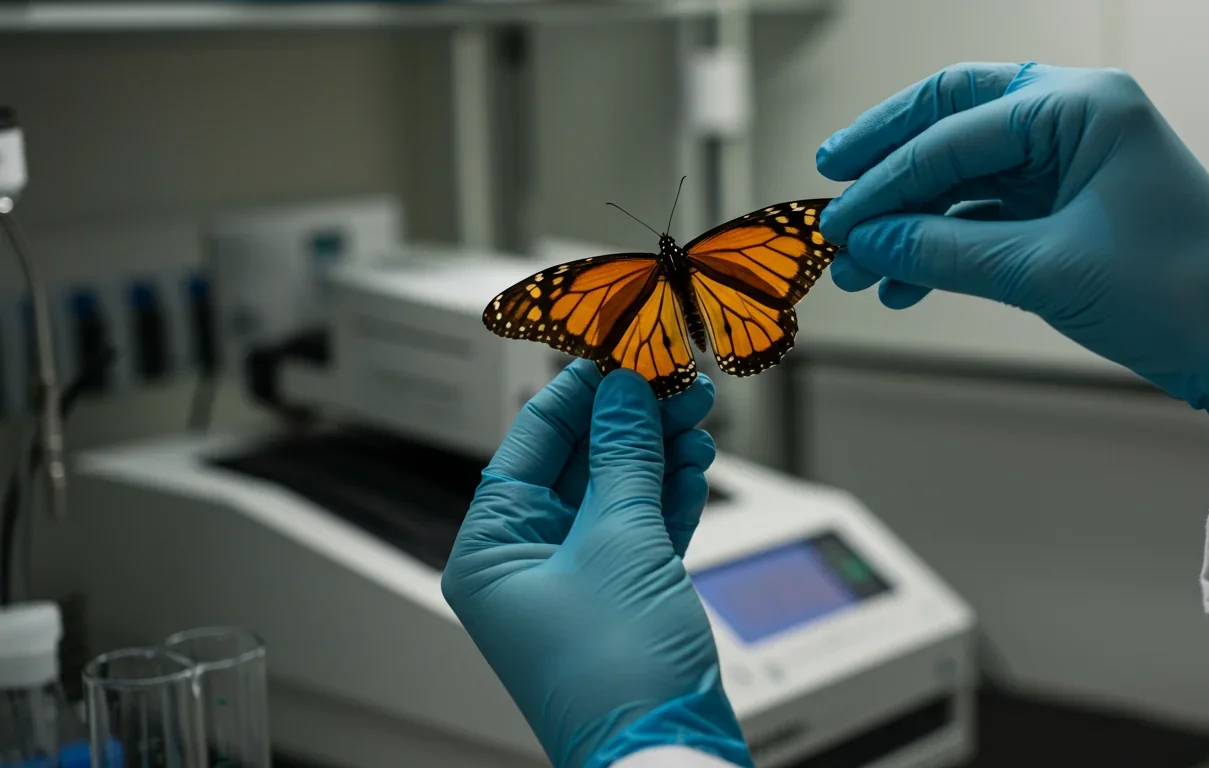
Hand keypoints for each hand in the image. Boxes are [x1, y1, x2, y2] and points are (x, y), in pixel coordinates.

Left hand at [442, 359, 750, 767]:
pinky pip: (643, 526)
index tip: (622, 346)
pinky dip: (673, 494)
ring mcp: (576, 580)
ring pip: (618, 490)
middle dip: (634, 417)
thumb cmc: (616, 676)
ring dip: (660, 451)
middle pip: (580, 460)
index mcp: (491, 548)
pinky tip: (698, 464)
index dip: (582, 387)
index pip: (533, 439)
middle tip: (676, 377)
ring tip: (698, 414)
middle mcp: (525, 561)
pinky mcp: (622, 597)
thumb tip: (625, 389)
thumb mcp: (620, 541)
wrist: (666, 756)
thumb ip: (624, 455)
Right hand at [817, 63, 1208, 478]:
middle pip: (953, 126)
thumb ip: (944, 251)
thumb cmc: (1183, 292)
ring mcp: (1073, 164)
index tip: (839, 221)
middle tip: (833, 199)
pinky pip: (987, 216)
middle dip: (888, 167)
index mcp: (1084, 107)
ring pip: (965, 177)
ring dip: (911, 221)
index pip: (955, 131)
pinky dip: (944, 246)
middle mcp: (1076, 122)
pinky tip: (905, 281)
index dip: (886, 180)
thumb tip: (870, 242)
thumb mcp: (1045, 269)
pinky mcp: (1070, 209)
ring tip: (862, 267)